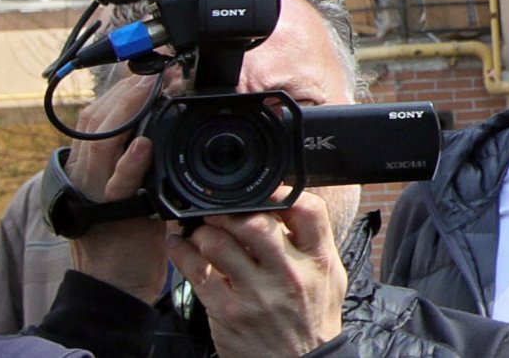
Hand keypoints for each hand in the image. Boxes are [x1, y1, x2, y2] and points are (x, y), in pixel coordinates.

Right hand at [65, 73, 167, 301]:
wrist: (116, 280)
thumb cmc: (128, 229)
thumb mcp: (133, 182)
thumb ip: (140, 152)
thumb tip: (163, 118)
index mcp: (90, 161)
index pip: (99, 112)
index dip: (124, 87)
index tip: (152, 66)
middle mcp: (86, 171)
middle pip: (98, 119)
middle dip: (129, 91)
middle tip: (160, 69)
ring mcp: (94, 190)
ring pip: (102, 143)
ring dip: (129, 112)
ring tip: (151, 88)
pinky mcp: (111, 214)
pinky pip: (116, 184)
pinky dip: (129, 163)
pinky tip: (143, 145)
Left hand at [166, 190, 346, 357]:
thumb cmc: (314, 315)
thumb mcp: (330, 274)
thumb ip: (312, 240)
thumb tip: (287, 204)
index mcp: (318, 260)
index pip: (307, 210)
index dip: (281, 193)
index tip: (264, 192)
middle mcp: (288, 274)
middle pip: (254, 222)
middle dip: (230, 210)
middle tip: (220, 209)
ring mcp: (256, 294)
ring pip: (218, 244)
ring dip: (204, 230)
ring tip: (201, 228)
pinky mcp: (227, 312)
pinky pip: (196, 273)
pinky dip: (182, 253)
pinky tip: (179, 245)